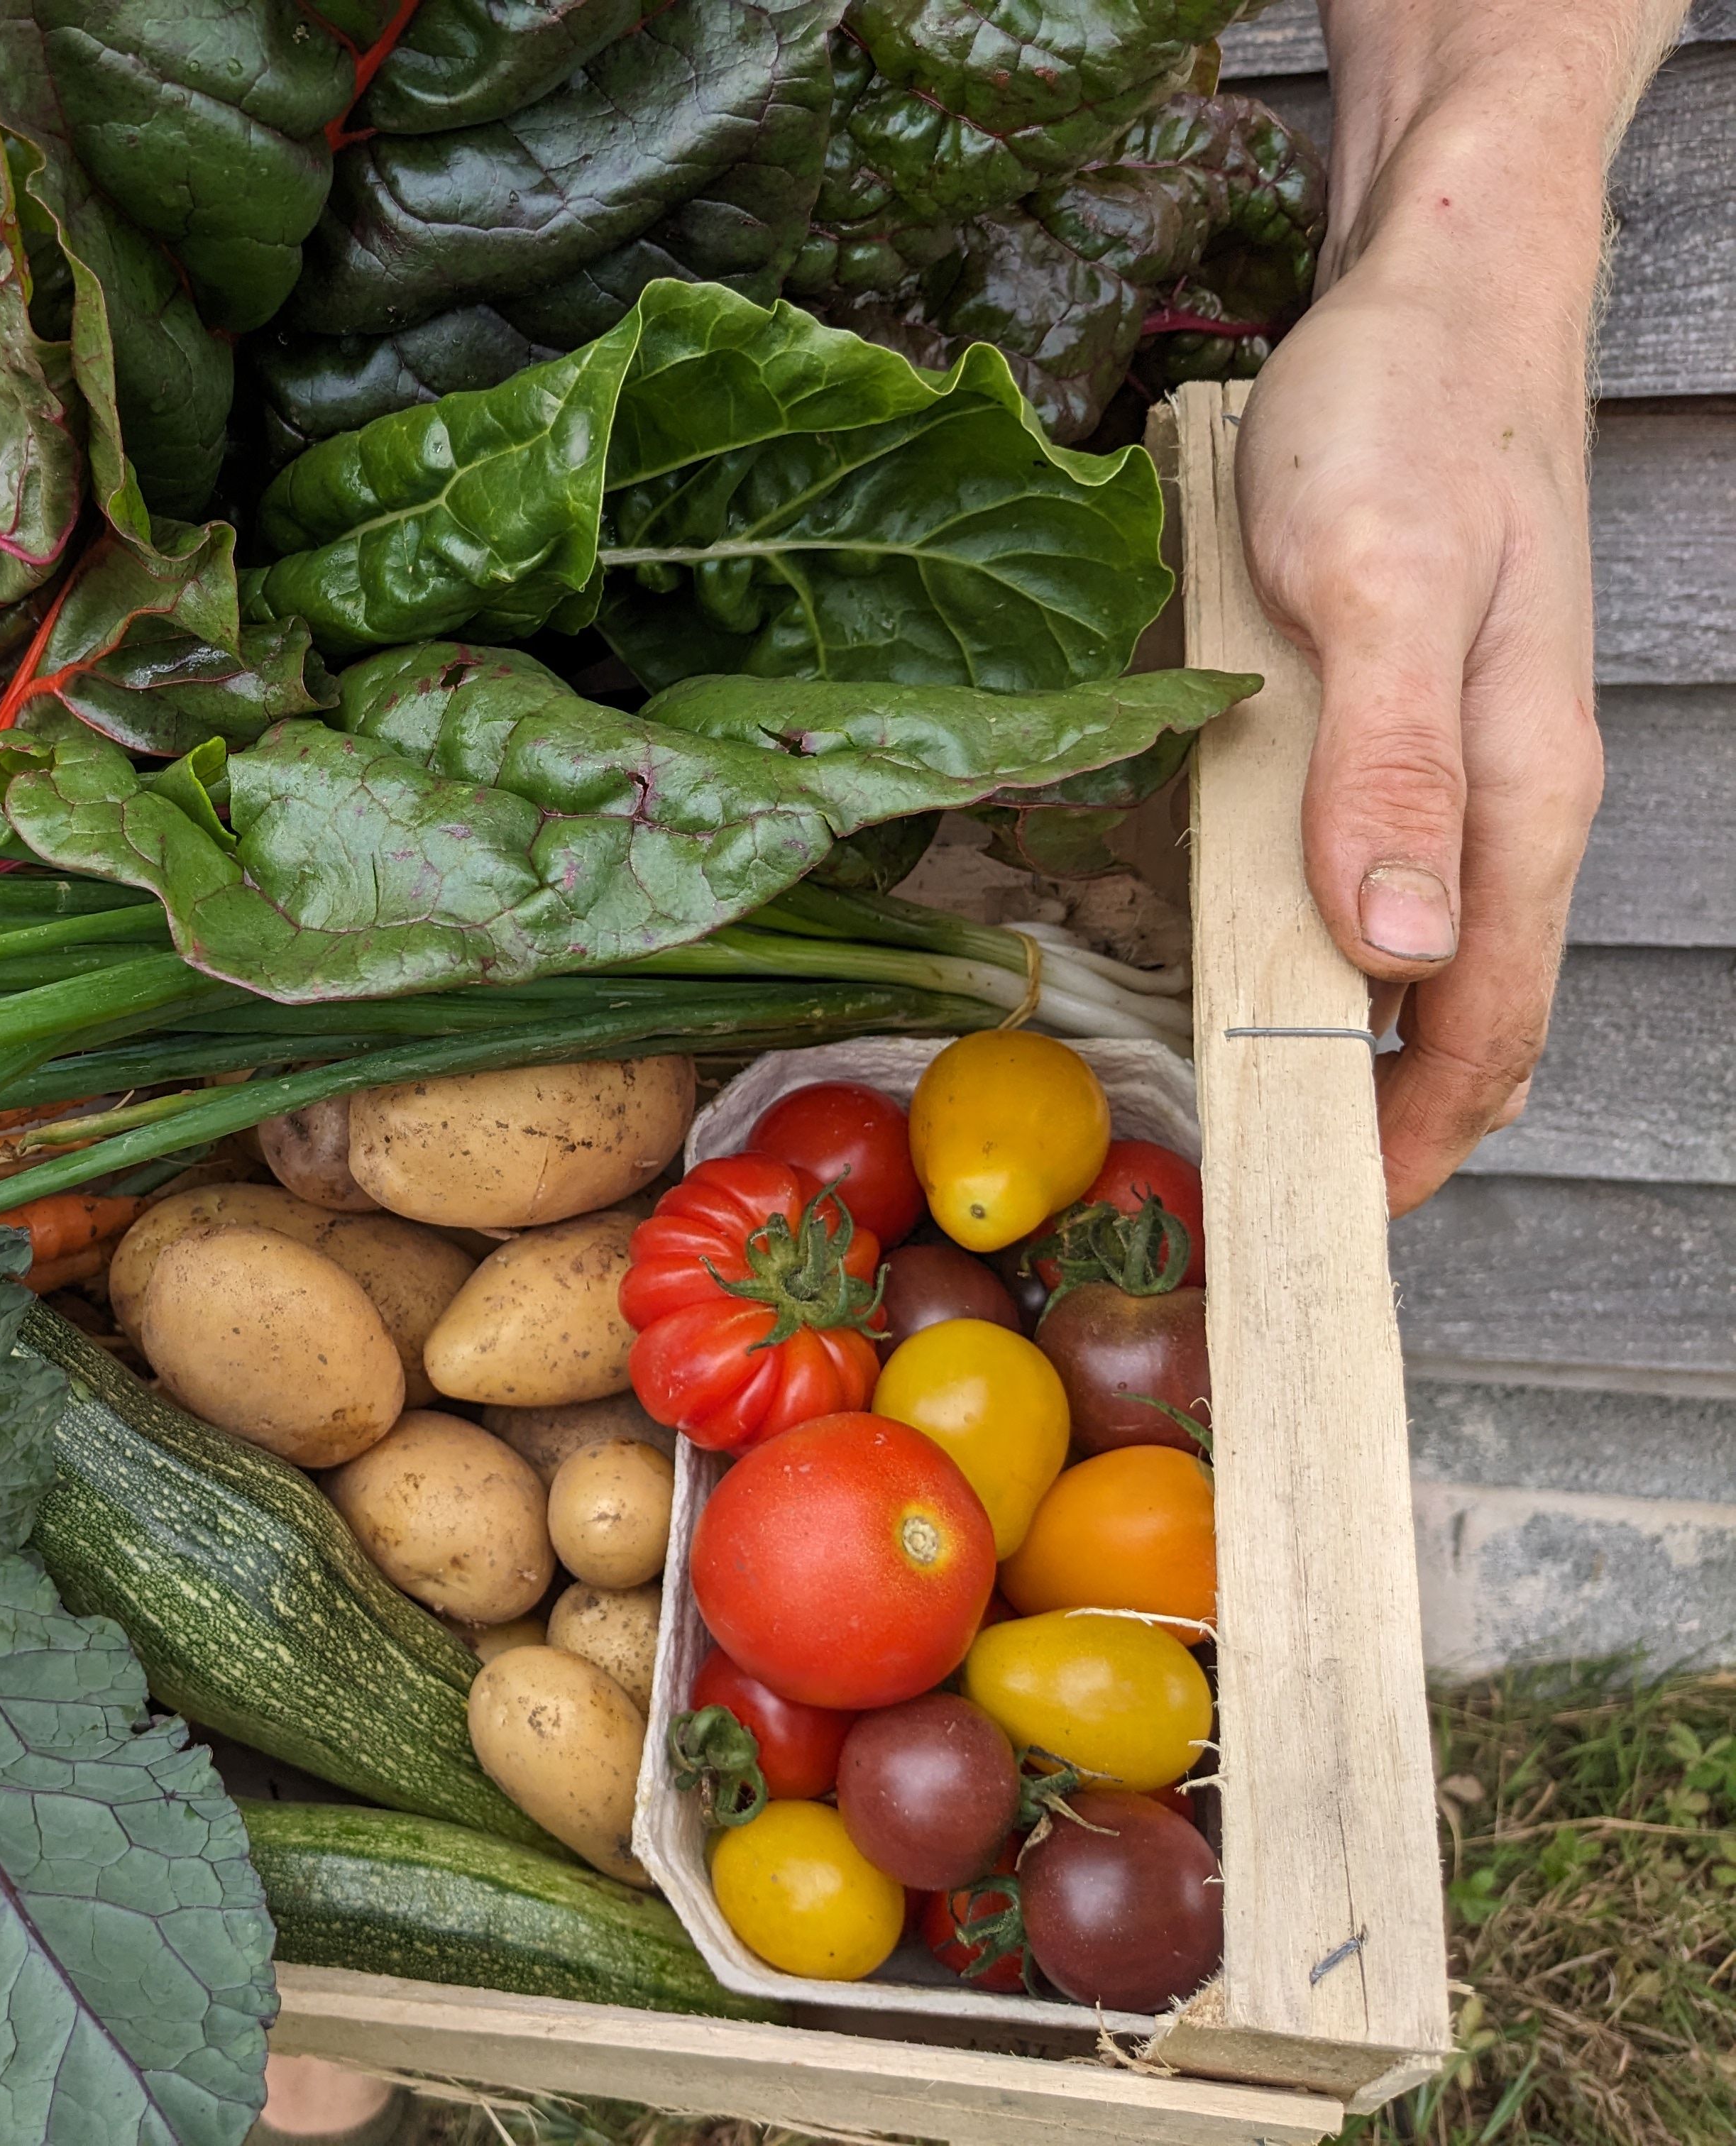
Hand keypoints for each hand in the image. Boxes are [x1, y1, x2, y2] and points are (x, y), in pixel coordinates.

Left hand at [1234, 256, 1600, 1214]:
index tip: (1335, 1232)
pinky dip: (1350, 956)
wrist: (1438, 292)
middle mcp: (1508, 795)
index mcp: (1514, 789)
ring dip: (1370, 1049)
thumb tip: (1398, 945)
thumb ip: (1390, 770)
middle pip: (1474, 1010)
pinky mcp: (1421, 724)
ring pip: (1440, 951)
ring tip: (1272, 1119)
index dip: (1416, 1143)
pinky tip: (1282, 969)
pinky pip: (1403, 876)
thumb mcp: (1375, 588)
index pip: (1487, 1021)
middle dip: (1395, 1125)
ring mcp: (1471, 762)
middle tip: (1283, 1204)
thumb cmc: (1402, 421)